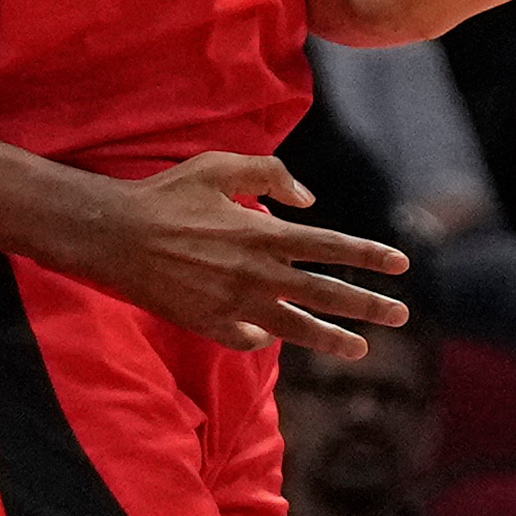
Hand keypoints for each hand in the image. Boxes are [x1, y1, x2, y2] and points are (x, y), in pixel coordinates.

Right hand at [61, 150, 409, 358]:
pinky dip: (263, 337)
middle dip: (368, 305)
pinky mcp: (209, 325)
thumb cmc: (166, 194)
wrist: (114, 236)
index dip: (369, 256)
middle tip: (401, 315)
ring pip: (295, 327)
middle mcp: (256, 273)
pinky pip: (248, 338)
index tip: (401, 265)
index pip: (331, 247)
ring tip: (361, 350)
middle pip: (325, 293)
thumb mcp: (219, 165)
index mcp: (262, 232)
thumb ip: (269, 174)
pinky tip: (272, 334)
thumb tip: (308, 199)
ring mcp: (234, 304)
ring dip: (333, 339)